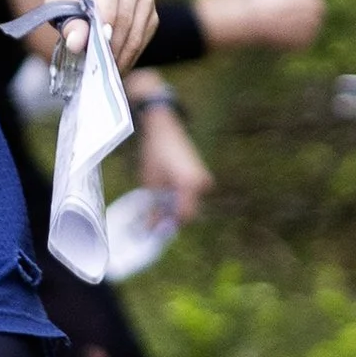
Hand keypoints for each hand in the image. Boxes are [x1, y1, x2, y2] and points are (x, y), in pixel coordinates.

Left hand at [52, 0, 157, 74]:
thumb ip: (68, 19)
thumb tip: (76, 44)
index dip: (106, 17)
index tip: (100, 43)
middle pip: (125, 14)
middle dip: (112, 44)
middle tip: (99, 68)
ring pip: (138, 28)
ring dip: (123, 53)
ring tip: (107, 72)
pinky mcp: (151, 10)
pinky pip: (144, 35)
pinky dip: (131, 53)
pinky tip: (117, 65)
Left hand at [138, 98, 215, 221]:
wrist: (164, 128)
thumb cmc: (154, 152)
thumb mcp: (150, 182)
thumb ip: (154, 207)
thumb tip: (151, 228)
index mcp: (189, 184)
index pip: (184, 215)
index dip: (169, 224)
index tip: (155, 228)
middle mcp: (202, 182)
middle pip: (190, 212)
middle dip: (173, 217)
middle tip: (156, 216)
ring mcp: (204, 179)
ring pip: (192, 204)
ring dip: (177, 207)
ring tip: (160, 200)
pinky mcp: (202, 175)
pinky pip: (193, 195)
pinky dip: (181, 198)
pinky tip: (168, 191)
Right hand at [234, 0, 326, 50]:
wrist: (250, 18)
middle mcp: (316, 6)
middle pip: (312, 10)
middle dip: (298, 11)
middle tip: (277, 11)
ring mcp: (312, 25)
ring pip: (308, 26)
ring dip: (296, 26)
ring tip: (277, 23)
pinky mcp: (306, 41)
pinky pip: (303, 42)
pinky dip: (292, 41)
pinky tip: (279, 35)